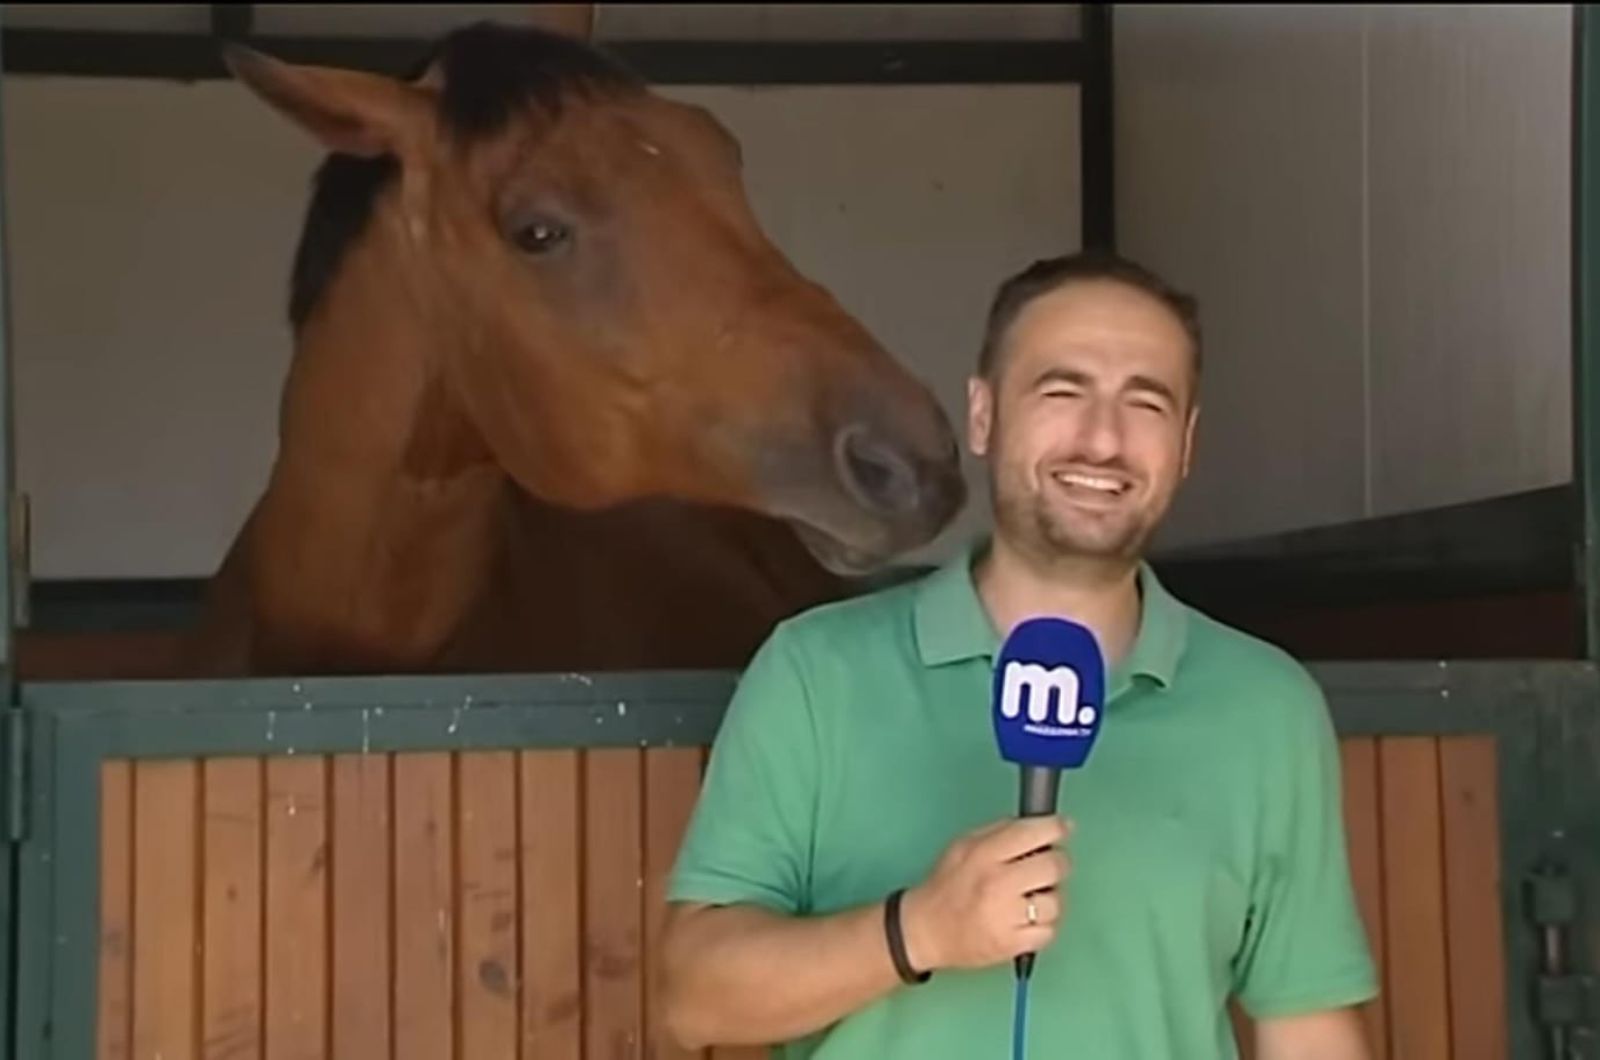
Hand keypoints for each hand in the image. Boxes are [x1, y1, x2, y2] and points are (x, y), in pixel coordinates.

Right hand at [898, 815, 1071, 972]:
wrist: (925, 930)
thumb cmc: (945, 886)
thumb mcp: (963, 845)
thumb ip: (999, 831)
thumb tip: (1037, 824)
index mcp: (984, 854)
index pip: (1034, 833)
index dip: (1056, 827)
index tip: (1062, 828)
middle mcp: (997, 884)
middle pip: (1054, 866)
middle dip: (1057, 863)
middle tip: (1046, 866)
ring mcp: (1006, 917)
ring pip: (1055, 901)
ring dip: (1049, 897)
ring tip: (1032, 897)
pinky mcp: (1012, 944)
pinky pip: (1049, 931)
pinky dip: (1044, 925)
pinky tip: (1028, 919)